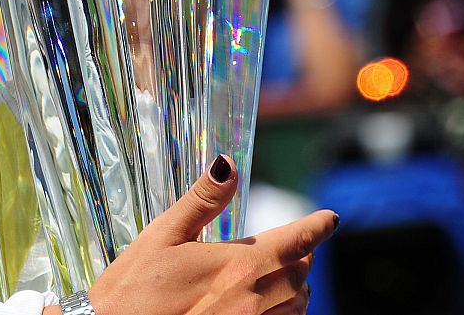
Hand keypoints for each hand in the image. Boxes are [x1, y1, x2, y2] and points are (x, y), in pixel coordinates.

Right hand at [85, 155, 337, 314]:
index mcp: (237, 265)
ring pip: (297, 305)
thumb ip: (203, 200)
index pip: (296, 241)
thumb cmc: (134, 287)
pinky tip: (265, 304)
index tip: (329, 218)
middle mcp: (254, 299)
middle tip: (295, 243)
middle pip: (301, 273)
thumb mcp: (163, 234)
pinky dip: (284, 312)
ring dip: (296, 285)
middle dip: (301, 254)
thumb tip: (228, 163)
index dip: (317, 226)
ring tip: (281, 273)